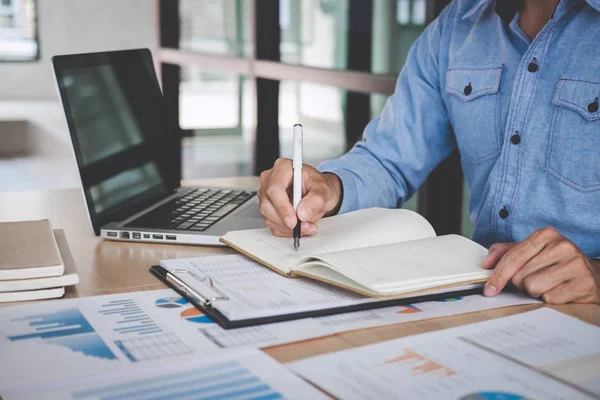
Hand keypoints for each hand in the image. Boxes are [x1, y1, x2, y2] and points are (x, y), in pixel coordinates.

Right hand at [257, 158, 342, 236]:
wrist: (320, 195)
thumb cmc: (319, 187)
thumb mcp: (324, 189)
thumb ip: (316, 199)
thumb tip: (302, 212)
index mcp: (283, 168)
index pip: (274, 189)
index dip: (282, 207)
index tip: (294, 221)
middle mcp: (271, 180)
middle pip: (267, 205)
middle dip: (286, 221)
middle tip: (305, 225)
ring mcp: (267, 195)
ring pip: (269, 217)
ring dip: (289, 227)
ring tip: (308, 225)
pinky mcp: (268, 209)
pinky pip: (273, 225)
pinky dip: (287, 230)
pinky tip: (300, 226)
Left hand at [482, 227, 599, 303]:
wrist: (592, 275)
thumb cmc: (556, 263)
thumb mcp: (531, 251)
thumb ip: (506, 253)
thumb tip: (486, 263)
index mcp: (546, 235)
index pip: (513, 257)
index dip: (498, 275)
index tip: (489, 289)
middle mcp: (562, 246)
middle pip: (520, 275)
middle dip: (521, 283)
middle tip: (535, 279)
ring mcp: (575, 265)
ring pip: (533, 287)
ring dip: (535, 291)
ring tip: (547, 284)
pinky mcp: (584, 284)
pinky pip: (550, 299)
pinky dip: (550, 299)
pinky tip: (559, 291)